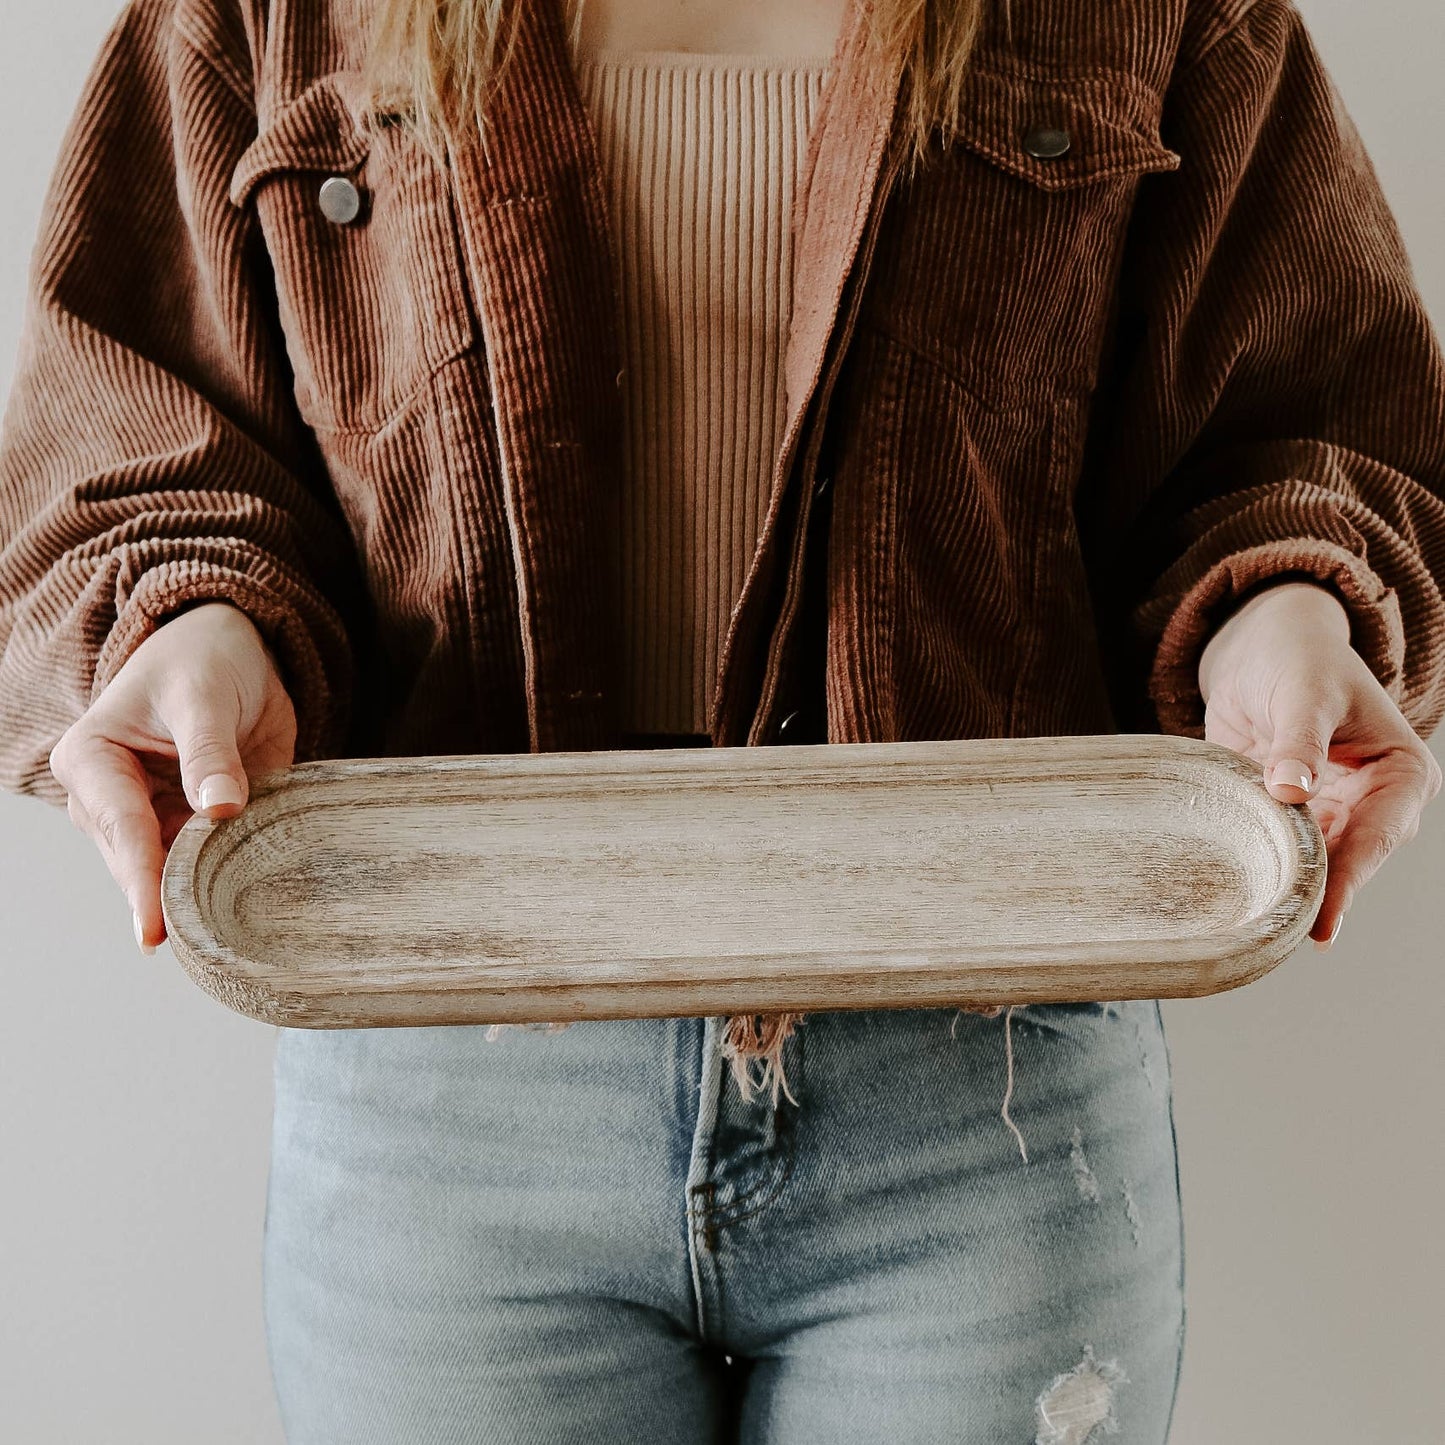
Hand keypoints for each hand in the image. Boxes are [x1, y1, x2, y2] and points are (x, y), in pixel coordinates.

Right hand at [47, 601, 296, 952]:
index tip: (154, 930)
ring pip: (169, 870)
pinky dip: (225, 878)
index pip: (120, 826)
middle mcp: (108, 797)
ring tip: (227, 930)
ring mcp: (149, 817)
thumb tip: (220, 809)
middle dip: (170, 898)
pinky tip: (246, 904)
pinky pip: (204, 861)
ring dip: (199, 894)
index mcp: (91, 759)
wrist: (227, 649)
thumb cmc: (199, 661)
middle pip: (138, 861)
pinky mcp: (187, 825)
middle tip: (204, 940)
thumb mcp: (203, 695)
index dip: (141, 879)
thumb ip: (211, 752)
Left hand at [1197, 579, 1441, 948]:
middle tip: (1281, 932)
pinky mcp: (1289, 814)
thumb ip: (1299, 741)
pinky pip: (1280, 848)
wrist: (1262, 648)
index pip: (1379, 835)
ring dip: (1289, 887)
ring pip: (1316, 863)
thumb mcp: (1304, 692)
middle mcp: (1374, 802)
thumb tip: (1290, 791)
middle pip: (1349, 861)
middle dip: (1318, 894)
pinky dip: (1262, 867)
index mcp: (1403, 773)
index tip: (1323, 920)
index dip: (1350, 877)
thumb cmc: (1299, 660)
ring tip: (1260, 927)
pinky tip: (1240, 896)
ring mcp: (1331, 812)